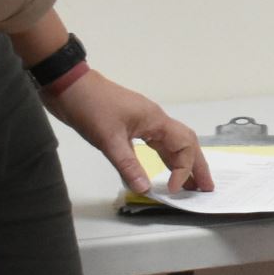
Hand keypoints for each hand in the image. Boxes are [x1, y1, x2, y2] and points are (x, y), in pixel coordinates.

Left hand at [47, 71, 214, 193]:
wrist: (68, 84)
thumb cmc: (90, 105)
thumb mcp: (109, 139)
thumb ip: (128, 165)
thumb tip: (145, 189)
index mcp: (156, 121)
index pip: (184, 148)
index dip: (183, 171)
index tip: (173, 190)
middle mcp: (155, 121)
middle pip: (186, 144)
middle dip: (197, 166)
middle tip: (206, 188)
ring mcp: (144, 122)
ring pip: (172, 144)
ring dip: (182, 163)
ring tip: (189, 184)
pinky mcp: (131, 125)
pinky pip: (157, 143)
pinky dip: (164, 158)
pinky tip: (163, 169)